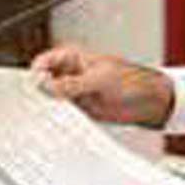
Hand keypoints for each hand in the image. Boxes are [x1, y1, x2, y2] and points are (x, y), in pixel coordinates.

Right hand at [29, 44, 173, 126]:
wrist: (153, 102)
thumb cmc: (135, 81)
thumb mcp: (101, 79)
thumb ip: (72, 84)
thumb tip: (46, 86)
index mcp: (75, 58)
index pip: (44, 62)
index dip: (34, 74)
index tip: (30, 87)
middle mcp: (72, 75)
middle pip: (44, 83)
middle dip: (37, 93)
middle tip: (33, 104)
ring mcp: (75, 93)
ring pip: (51, 100)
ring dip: (47, 108)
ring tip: (44, 117)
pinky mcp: (81, 111)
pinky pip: (63, 115)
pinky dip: (58, 120)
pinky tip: (55, 126)